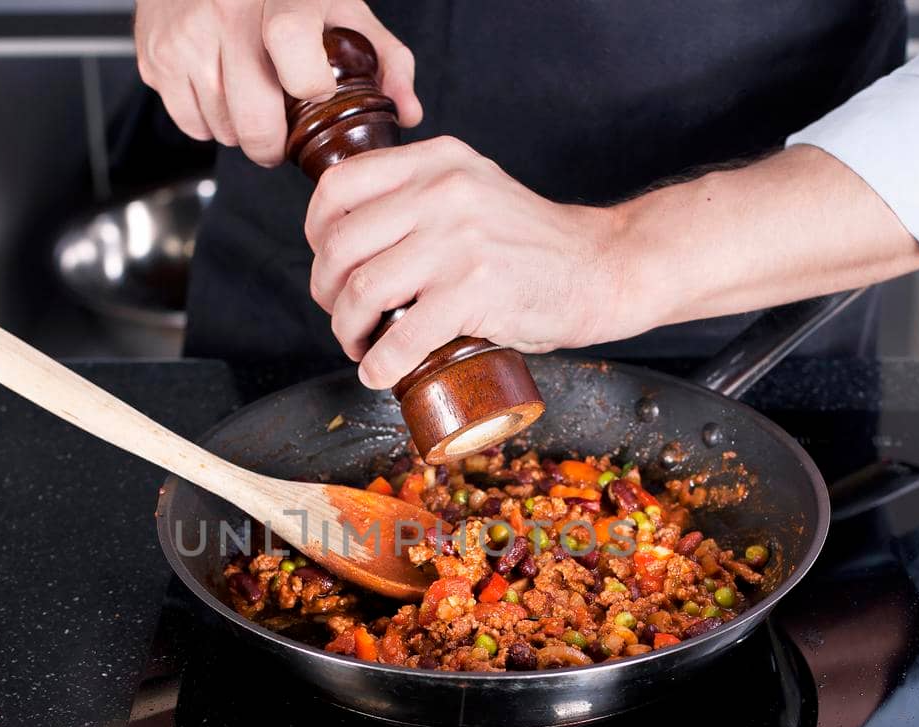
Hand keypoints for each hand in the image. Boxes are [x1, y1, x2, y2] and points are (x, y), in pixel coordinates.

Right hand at [133, 0, 421, 166]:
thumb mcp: (341, 8)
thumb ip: (384, 59)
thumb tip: (408, 113)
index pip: (290, 42)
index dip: (308, 85)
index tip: (315, 94)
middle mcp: (225, 12)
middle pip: (251, 116)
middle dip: (272, 145)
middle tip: (281, 138)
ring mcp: (183, 36)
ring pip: (220, 129)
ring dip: (241, 131)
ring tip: (252, 101)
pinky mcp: (154, 56)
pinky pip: (189, 124)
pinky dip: (209, 122)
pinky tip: (221, 94)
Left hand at [304, 136, 625, 388]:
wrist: (602, 267)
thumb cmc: (532, 244)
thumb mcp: (473, 190)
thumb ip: (422, 196)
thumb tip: (354, 239)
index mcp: (436, 161)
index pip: (339, 185)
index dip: (315, 232)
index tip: (327, 265)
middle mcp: (442, 191)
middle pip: (341, 244)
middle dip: (326, 292)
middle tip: (343, 317)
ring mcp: (458, 240)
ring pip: (362, 290)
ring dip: (347, 330)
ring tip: (360, 346)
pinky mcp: (474, 290)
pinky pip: (402, 335)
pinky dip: (379, 364)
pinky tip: (379, 373)